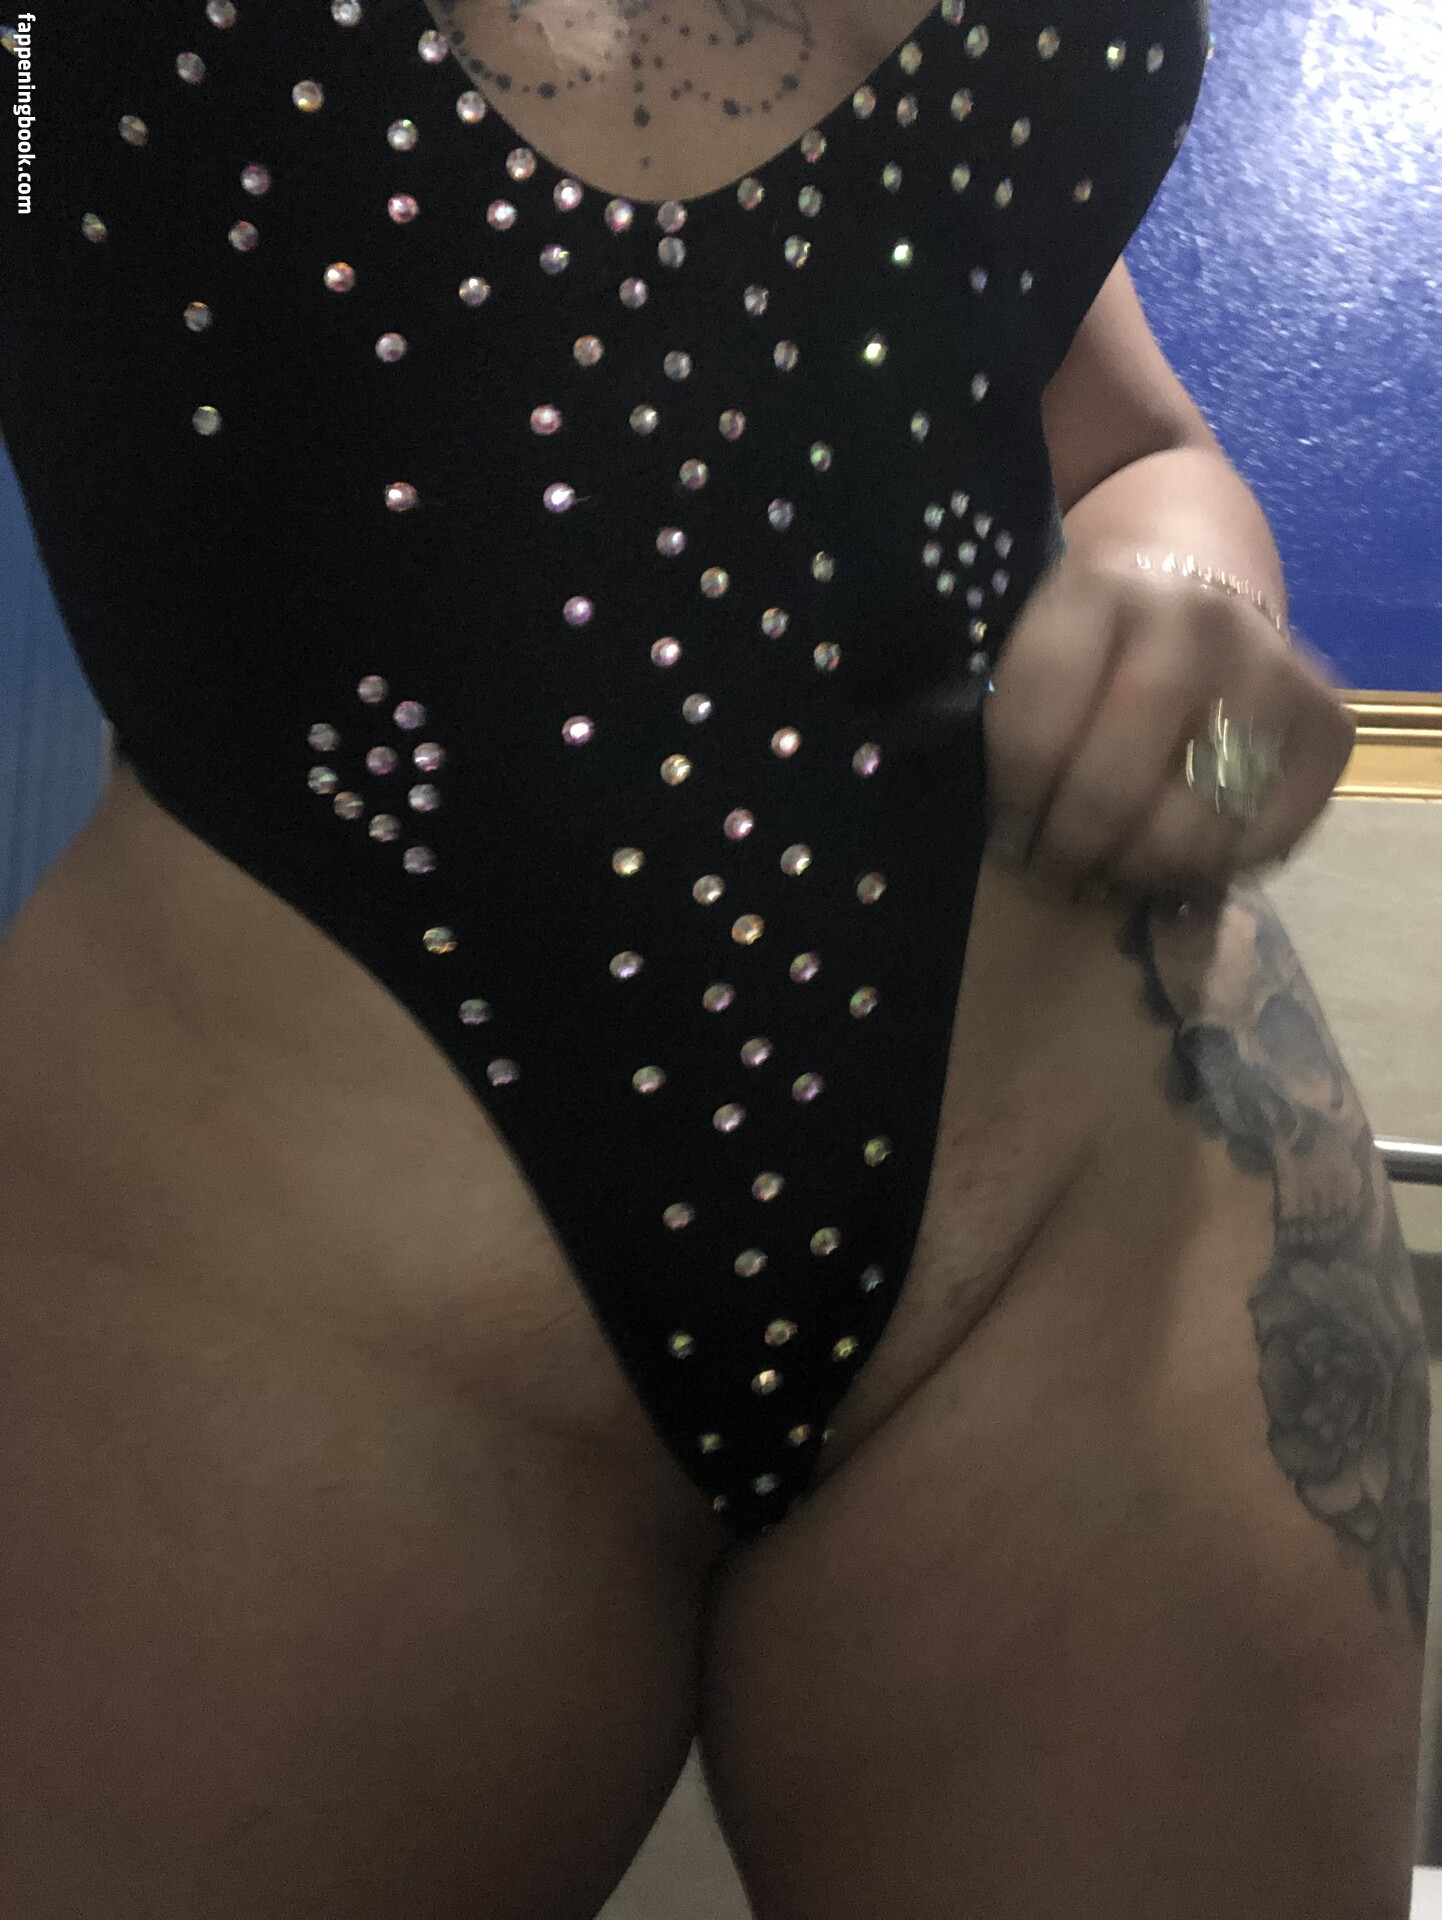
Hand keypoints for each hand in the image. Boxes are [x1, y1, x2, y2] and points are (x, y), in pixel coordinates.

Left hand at [981, 551, 1356, 900]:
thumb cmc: (1099, 640)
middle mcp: (1194, 623)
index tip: (1006, 841)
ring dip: (1142, 870)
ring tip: (1110, 879)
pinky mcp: (1328, 722)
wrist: (1197, 582)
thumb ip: (1023, 721)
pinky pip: (1270, 836)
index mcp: (1098, 595)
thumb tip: (1013, 839)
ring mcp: (1270, 670)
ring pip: (1196, 822)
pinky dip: (1218, 868)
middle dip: (1073, 850)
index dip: (1014, 802)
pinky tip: (1178, 866)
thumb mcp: (1042, 645)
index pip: (1037, 726)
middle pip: (1116, 783)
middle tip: (1053, 879)